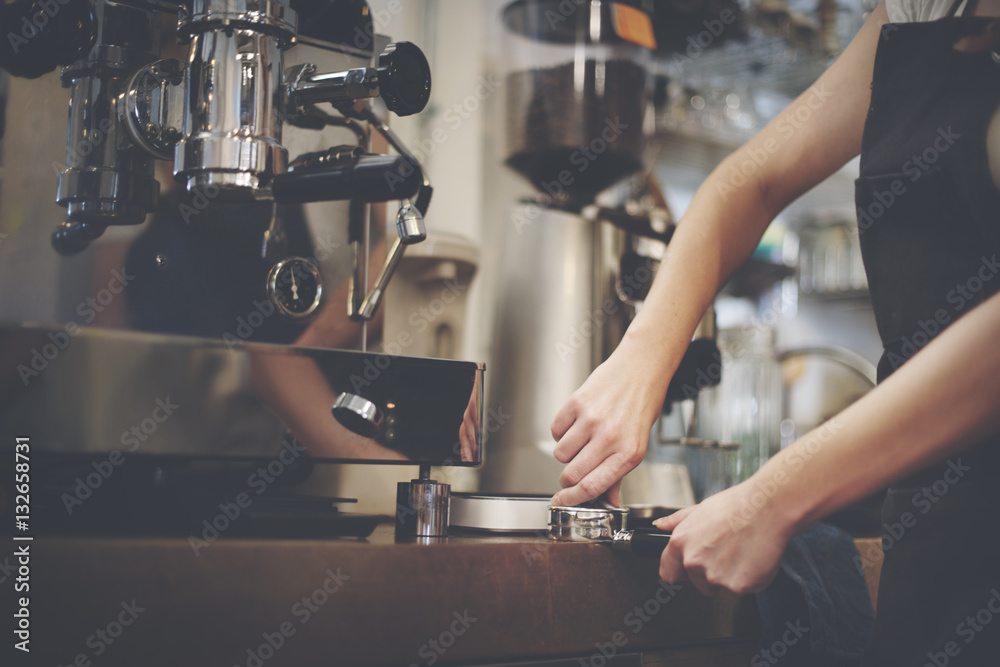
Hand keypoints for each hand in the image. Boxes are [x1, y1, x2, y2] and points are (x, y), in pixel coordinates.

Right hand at [549, 346, 666, 506]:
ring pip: (560, 454)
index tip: (560, 502)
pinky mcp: (577, 403)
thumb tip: (610, 501)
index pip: (592, 486)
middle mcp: (610, 438)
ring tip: (581, 440)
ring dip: (566, 453)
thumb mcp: (637, 445)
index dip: (572, 499)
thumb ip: (619, 474)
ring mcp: (592, 419)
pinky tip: (577, 424)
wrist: (641, 368)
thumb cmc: (643, 404)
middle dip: (567, 478)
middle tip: (574, 469)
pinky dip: (562, 432)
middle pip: (571, 474)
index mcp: (629, 453)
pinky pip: (555, 430)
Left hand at [653, 481, 792, 596]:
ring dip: (730, 576)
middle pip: (697, 583)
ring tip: (742, 550)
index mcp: (681, 543)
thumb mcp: (700, 508)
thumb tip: (659, 525)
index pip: (668, 573)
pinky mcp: (739, 586)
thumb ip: (677, 521)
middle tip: (727, 552)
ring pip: (721, 587)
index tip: (687, 571)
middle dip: (710, 573)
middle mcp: (694, 562)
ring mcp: (716, 577)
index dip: (680, 573)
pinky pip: (743, 589)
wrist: (768, 509)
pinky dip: (750, 578)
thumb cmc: (738, 506)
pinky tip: (754, 557)